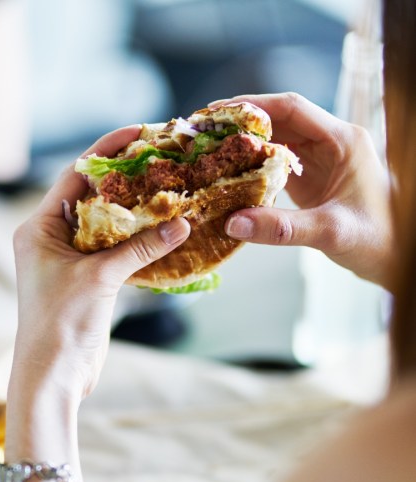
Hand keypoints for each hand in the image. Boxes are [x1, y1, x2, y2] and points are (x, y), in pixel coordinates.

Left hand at [4, 126, 189, 481]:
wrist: (53, 374)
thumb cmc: (61, 323)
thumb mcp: (100, 278)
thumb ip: (139, 248)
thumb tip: (181, 223)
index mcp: (39, 227)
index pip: (75, 174)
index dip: (107, 151)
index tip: (138, 133)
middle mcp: (51, 236)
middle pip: (92, 195)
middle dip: (126, 178)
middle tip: (161, 158)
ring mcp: (69, 258)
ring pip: (106, 222)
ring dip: (135, 210)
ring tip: (169, 188)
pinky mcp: (86, 278)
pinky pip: (114, 248)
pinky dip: (137, 239)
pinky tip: (164, 229)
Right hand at [214, 93, 391, 286]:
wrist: (400, 257)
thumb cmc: (379, 240)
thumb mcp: (330, 232)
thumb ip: (282, 228)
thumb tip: (233, 222)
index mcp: (343, 140)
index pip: (292, 108)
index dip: (253, 106)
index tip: (218, 112)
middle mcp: (331, 142)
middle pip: (279, 119)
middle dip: (241, 123)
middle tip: (204, 130)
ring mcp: (321, 160)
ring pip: (275, 140)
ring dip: (244, 143)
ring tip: (209, 148)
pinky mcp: (311, 178)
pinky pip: (275, 163)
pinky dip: (251, 165)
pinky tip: (228, 173)